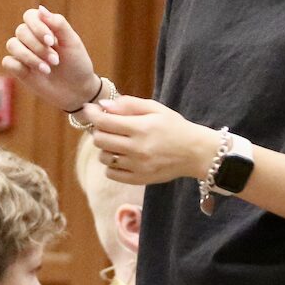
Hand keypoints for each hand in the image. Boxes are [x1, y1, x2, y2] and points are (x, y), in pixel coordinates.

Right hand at [1, 6, 98, 112]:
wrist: (77, 90)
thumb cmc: (77, 63)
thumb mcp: (72, 42)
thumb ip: (58, 24)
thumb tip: (40, 9)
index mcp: (44, 27)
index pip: (29, 16)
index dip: (38, 27)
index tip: (51, 41)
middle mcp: (31, 38)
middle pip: (21, 31)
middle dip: (38, 47)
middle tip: (56, 60)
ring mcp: (23, 53)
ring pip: (12, 44)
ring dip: (30, 57)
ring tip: (47, 69)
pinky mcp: (18, 69)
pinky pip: (7, 62)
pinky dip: (20, 66)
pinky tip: (35, 74)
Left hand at [90, 96, 222, 185]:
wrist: (195, 152)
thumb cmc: (175, 127)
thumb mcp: (156, 109)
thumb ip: (129, 105)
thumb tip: (104, 105)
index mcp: (141, 128)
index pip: (104, 122)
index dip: (91, 114)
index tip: (88, 110)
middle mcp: (137, 149)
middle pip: (99, 140)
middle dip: (98, 130)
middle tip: (106, 126)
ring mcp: (137, 166)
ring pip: (104, 157)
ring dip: (105, 148)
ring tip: (117, 142)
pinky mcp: (138, 179)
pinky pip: (111, 173)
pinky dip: (112, 164)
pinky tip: (122, 156)